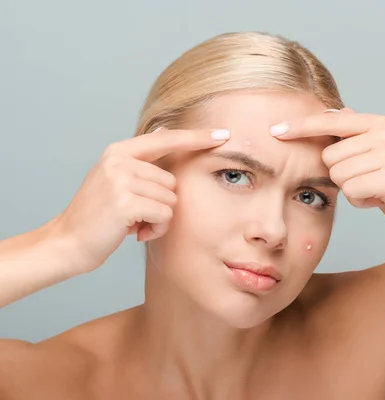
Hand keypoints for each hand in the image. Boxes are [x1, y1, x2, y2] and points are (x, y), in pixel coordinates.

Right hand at [52, 127, 229, 272]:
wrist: (67, 243)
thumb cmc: (97, 216)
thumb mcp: (115, 179)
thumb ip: (140, 159)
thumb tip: (164, 130)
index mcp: (118, 152)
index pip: (165, 139)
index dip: (195, 138)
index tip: (222, 134)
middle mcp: (119, 161)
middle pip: (172, 181)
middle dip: (162, 204)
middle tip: (136, 216)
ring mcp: (121, 180)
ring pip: (171, 199)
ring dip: (159, 219)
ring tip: (133, 224)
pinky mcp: (126, 202)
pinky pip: (165, 214)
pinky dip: (156, 229)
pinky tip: (134, 232)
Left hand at [270, 109, 384, 241]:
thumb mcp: (377, 151)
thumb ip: (354, 132)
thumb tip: (332, 110)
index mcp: (376, 123)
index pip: (329, 120)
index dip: (300, 126)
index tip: (274, 130)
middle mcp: (382, 133)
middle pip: (328, 156)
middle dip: (341, 174)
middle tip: (367, 180)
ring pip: (338, 176)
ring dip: (352, 189)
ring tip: (374, 188)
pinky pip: (351, 191)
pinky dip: (362, 201)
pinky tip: (380, 199)